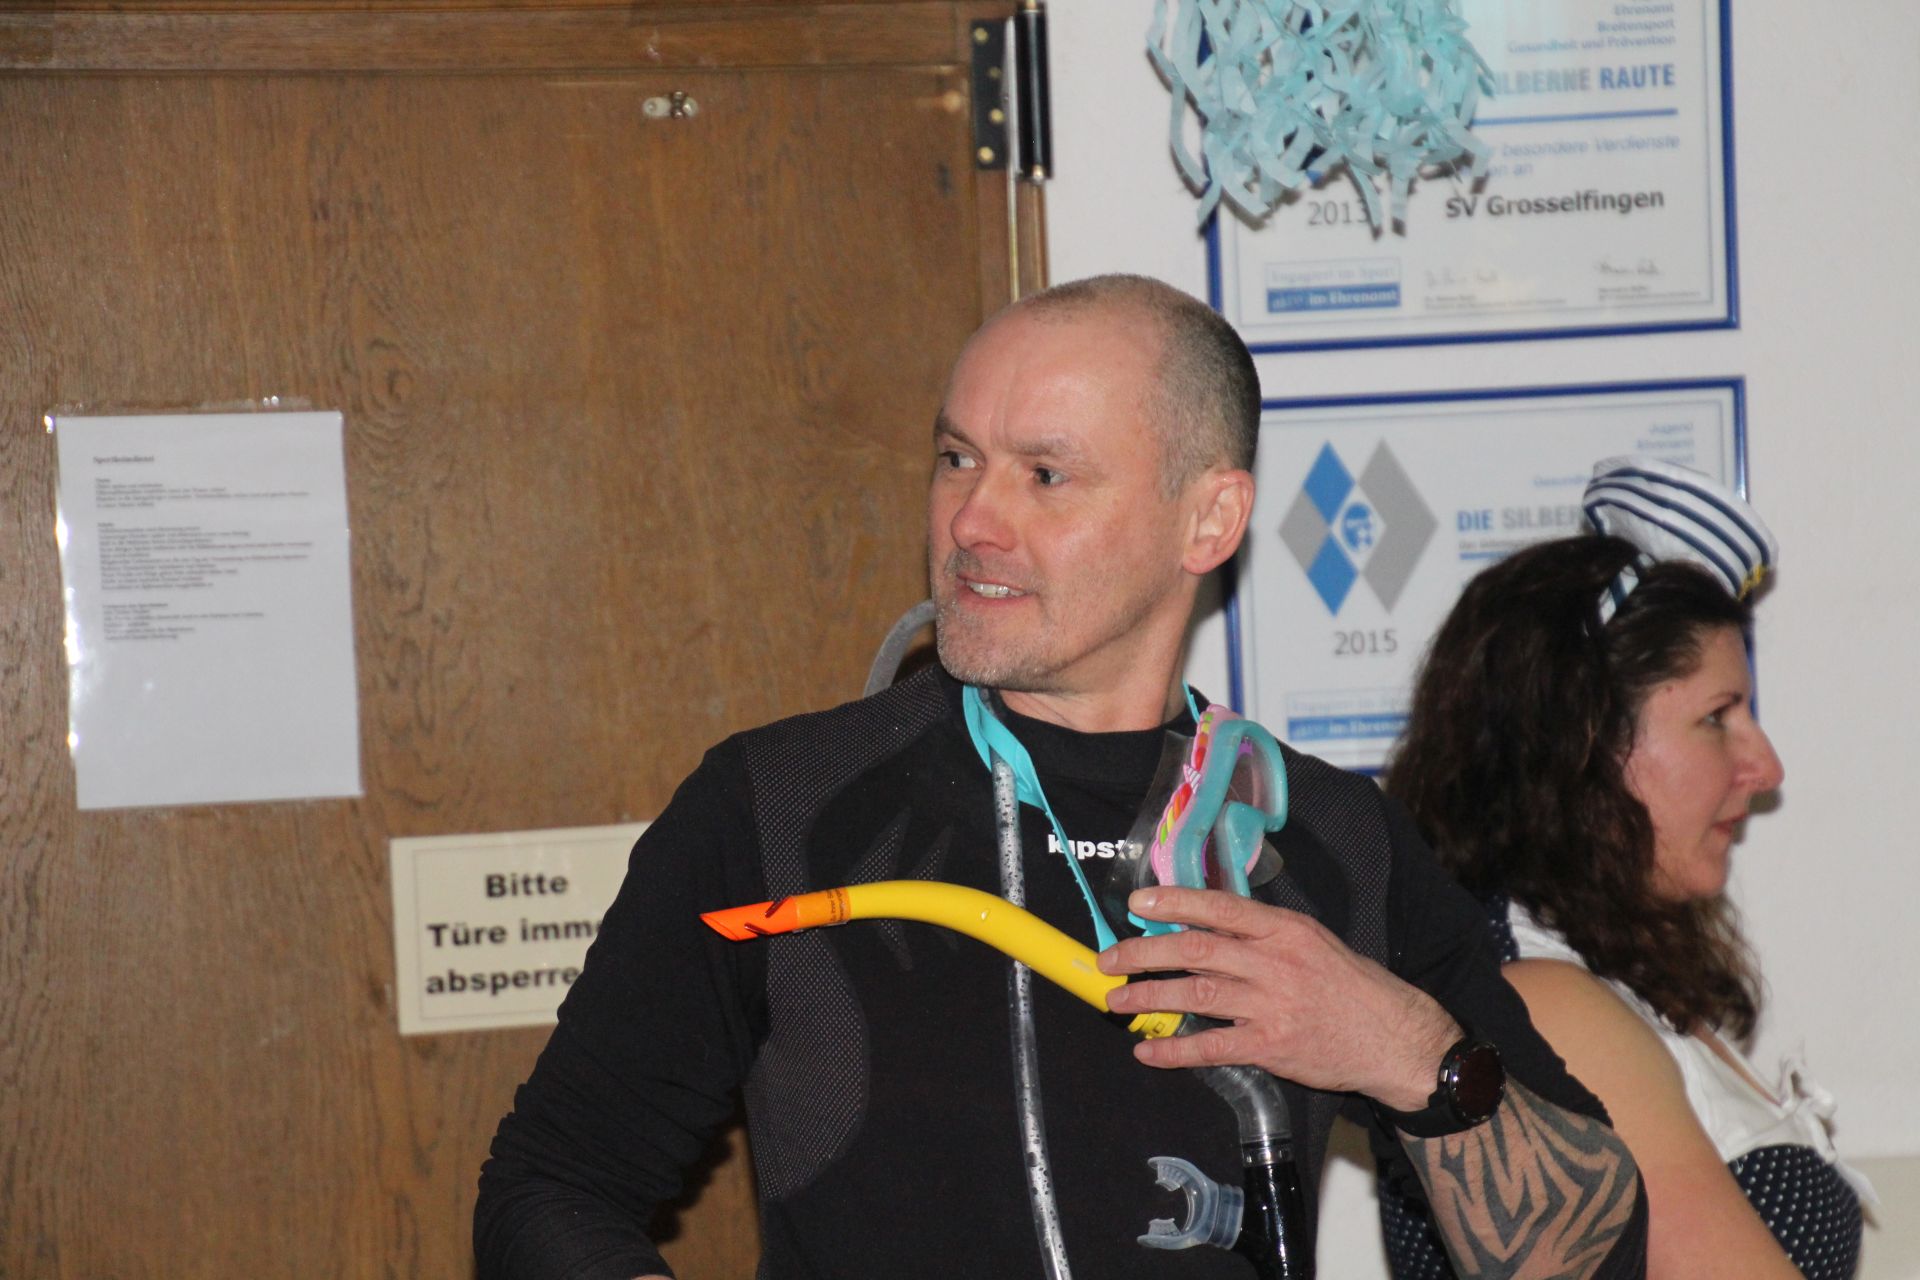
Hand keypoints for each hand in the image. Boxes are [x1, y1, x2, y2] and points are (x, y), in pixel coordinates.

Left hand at [1098, 886, 1457, 1111]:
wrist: (1394, 1039)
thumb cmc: (1351, 987)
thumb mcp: (1312, 942)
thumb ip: (1263, 933)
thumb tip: (1207, 923)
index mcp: (1284, 930)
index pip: (1220, 908)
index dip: (1174, 902)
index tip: (1138, 904)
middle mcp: (1274, 963)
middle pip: (1195, 950)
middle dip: (1144, 953)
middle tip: (1110, 960)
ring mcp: (1271, 1005)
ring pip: (1196, 995)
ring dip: (1149, 997)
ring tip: (1116, 1001)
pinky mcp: (1271, 1047)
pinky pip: (1212, 1047)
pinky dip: (1175, 1049)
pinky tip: (1148, 1050)